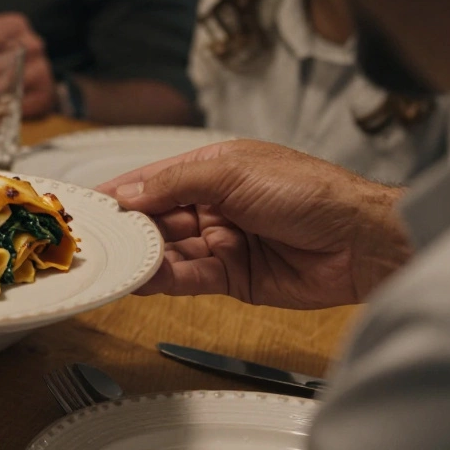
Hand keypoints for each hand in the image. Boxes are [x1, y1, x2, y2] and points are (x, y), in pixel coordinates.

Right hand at [96, 140, 410, 308]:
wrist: (361, 242)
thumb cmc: (311, 191)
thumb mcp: (233, 173)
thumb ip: (175, 184)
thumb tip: (130, 193)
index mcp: (213, 171)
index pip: (153, 181)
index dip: (120, 191)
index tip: (88, 203)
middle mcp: (213, 206)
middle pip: (155, 219)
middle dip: (126, 228)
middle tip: (93, 239)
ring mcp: (221, 242)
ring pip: (167, 251)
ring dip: (141, 256)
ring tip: (113, 261)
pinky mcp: (231, 278)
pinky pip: (187, 278)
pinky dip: (163, 279)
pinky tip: (143, 277)